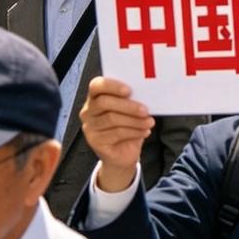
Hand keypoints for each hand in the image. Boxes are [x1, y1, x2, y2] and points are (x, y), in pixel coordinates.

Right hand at [80, 76, 152, 193]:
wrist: (123, 152)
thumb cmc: (129, 124)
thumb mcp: (132, 109)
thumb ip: (134, 98)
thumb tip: (148, 91)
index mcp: (96, 96)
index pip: (96, 86)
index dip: (111, 86)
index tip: (129, 90)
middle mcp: (89, 111)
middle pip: (104, 103)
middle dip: (128, 106)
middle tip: (146, 110)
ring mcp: (89, 127)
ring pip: (112, 119)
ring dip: (135, 120)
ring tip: (150, 122)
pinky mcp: (94, 141)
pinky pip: (116, 133)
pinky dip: (134, 131)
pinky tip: (145, 131)